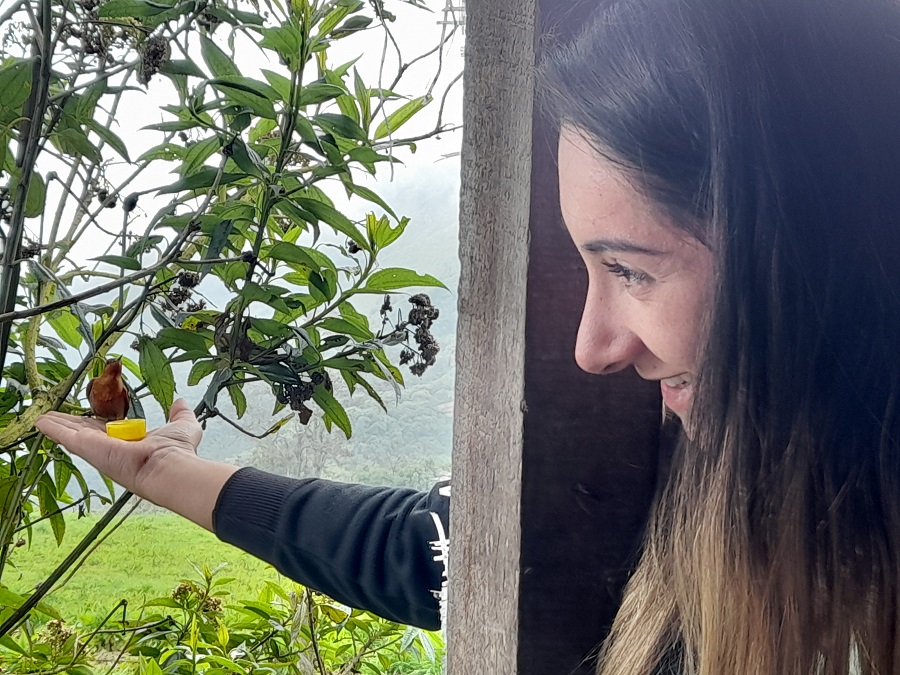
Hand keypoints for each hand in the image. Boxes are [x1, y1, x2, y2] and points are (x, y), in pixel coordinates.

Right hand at [36, 398, 201, 499]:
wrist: (169, 467)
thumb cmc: (177, 451)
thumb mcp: (182, 426)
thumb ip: (180, 414)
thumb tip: (180, 402)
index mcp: (128, 443)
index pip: (107, 431)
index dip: (95, 422)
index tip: (85, 415)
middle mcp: (111, 448)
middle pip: (84, 432)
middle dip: (69, 423)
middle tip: (54, 416)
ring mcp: (98, 449)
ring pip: (72, 434)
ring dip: (57, 425)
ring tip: (42, 417)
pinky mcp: (88, 448)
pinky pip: (65, 436)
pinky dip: (52, 428)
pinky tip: (39, 422)